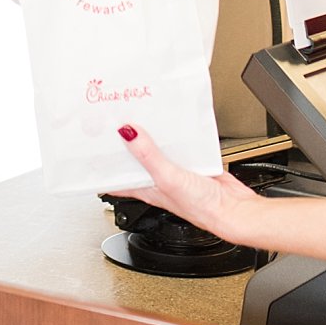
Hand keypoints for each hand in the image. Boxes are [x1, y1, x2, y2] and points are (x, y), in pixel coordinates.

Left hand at [109, 123, 262, 241]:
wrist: (233, 209)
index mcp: (146, 189)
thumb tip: (127, 133)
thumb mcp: (167, 179)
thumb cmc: (201, 207)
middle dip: (126, 143)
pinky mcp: (193, 164)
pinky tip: (176, 125)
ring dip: (152, 136)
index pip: (116, 180)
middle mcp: (158, 181)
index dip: (103, 166)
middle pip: (136, 159)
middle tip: (115, 121)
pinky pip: (180, 146)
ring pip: (158, 150)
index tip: (92, 148)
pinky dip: (177, 136)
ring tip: (142, 116)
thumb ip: (148, 156)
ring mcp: (176, 172)